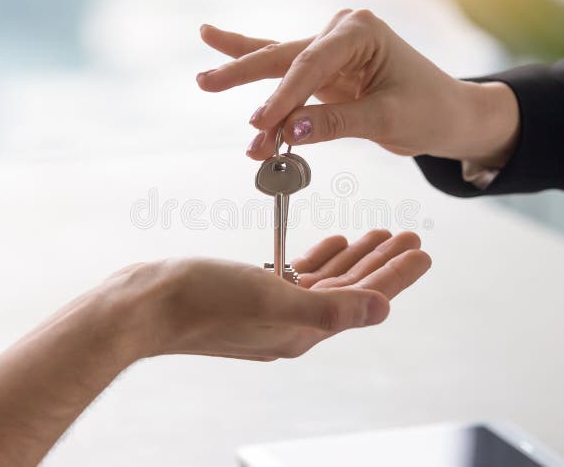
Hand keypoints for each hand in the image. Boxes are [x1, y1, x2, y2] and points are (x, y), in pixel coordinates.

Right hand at [106, 230, 429, 361]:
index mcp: (303, 330)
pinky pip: (295, 276)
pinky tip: (328, 243)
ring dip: (352, 258)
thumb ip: (329, 310)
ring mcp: (269, 311)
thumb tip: (383, 311)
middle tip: (408, 234)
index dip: (396, 275)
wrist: (141, 307)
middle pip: (350, 290)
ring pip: (325, 281)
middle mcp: (291, 325)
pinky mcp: (249, 296)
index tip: (422, 249)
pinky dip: (316, 258)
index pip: (364, 299)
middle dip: (381, 262)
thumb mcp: (271, 301)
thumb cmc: (201, 301)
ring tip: (375, 234)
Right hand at [197, 9, 518, 167]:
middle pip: (285, 56)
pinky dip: (254, 66)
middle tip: (206, 84)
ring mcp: (330, 49)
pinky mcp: (324, 71)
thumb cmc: (429, 110)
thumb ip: (337, 122)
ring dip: (243, 77)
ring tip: (205, 78)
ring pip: (278, 63)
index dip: (284, 97)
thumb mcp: (388, 119)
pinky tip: (216, 42)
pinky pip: (284, 72)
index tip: (261, 126)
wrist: (448, 114)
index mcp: (361, 32)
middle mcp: (342, 33)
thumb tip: (289, 132)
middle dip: (246, 76)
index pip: (311, 64)